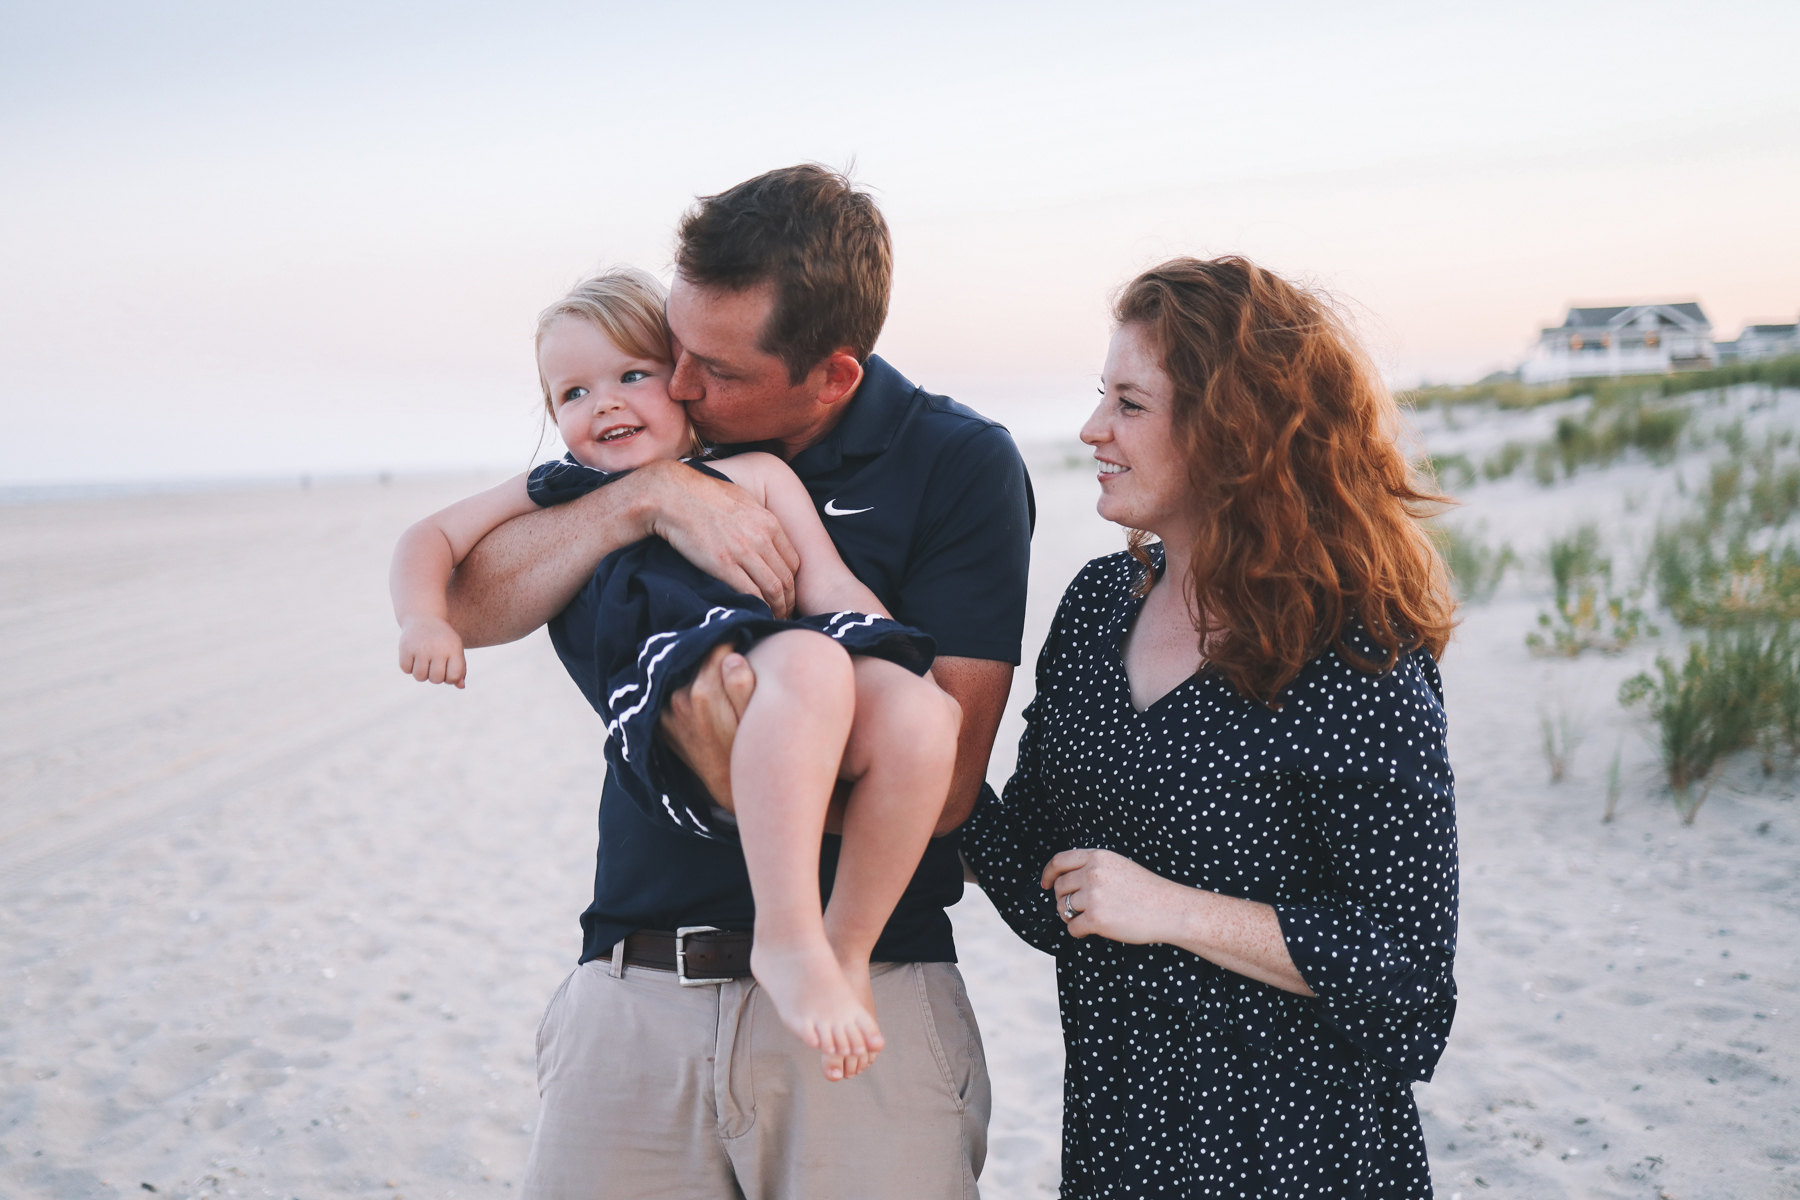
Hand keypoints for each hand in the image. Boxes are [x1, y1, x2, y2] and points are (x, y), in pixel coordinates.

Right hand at [398, 615, 467, 686]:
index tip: (447, 670)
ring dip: (421, 673)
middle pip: (436, 679)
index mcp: (453, 648)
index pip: (454, 676)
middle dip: (434, 676)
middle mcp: (437, 648)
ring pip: (420, 677)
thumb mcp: (455, 650)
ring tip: (423, 661)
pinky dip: (408, 666)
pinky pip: (406, 669)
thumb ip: (460, 669)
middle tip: (433, 664)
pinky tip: (413, 656)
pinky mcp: (405, 647)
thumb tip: (461, 686)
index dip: (450, 678)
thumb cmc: (443, 639)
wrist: (423, 617)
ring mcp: (420, 648)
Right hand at [639, 461, 800, 617]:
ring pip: (773, 589)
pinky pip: (750, 593)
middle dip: (788, 601)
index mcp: (768, 522)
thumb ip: (757, 519)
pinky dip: (758, 608)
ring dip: (777, 609)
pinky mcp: (723, 564)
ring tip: (772, 618)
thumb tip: (763, 532)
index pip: (793, 561)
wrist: (673, 495)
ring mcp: (743, 551)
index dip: (792, 583)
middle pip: (785, 578)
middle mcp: (761, 537)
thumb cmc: (703, 494)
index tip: (786, 593)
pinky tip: (756, 614)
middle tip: (783, 614)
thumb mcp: (742, 500)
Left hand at [658, 642, 757, 806]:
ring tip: (715, 672)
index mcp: (702, 694)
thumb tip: (732, 658)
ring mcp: (666, 714)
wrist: (730, 790)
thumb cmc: (751, 752)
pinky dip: (681, 687)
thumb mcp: (755, 720)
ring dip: (696, 670)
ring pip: (682, 675)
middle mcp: (678, 701)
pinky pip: (669, 694)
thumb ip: (744, 687)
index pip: (714, 649)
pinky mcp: (662, 725)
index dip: (730, 642)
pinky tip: (697, 690)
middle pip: (696, 660)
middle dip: (712, 655)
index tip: (741, 642)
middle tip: (729, 654)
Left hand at [1041, 848, 1191, 944]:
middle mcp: (1092, 874)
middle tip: (1074, 909)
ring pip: (1062, 908)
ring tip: (1087, 919)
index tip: (1045, 884)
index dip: (1048, 873)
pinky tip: (1091, 930)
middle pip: (1059, 887)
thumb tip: (1065, 879)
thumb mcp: (1119, 866)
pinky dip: (1078, 931)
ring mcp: (1093, 896)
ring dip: (1069, 916)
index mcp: (1098, 857)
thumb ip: (1094, 867)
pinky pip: (1072, 927)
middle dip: (1062, 899)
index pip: (1059, 861)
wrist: (1169, 909)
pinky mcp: (1096, 919)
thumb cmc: (1147, 890)